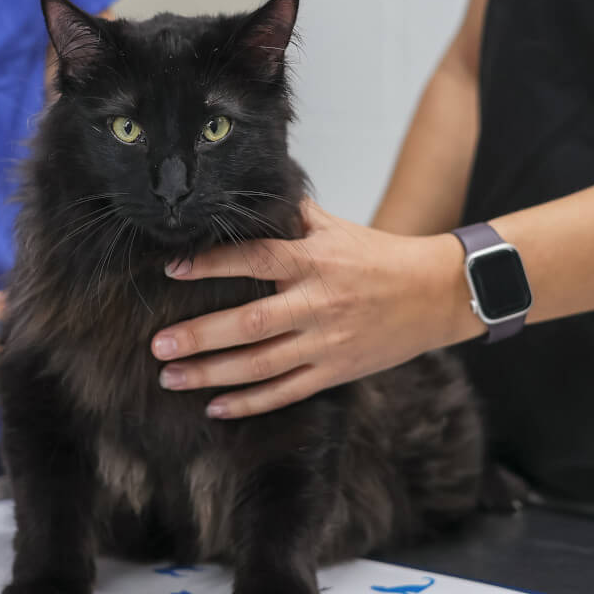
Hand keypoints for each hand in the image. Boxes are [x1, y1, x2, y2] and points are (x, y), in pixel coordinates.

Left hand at [152, 200, 480, 417]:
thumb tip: (255, 187)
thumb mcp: (337, 227)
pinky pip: (287, 392)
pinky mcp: (336, 371)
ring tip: (170, 377)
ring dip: (212, 374)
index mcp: (314, 261)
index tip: (172, 269)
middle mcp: (317, 302)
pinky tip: (214, 406)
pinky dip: (250, 403)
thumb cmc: (380, 257)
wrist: (435, 294)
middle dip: (200, 335)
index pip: (255, 259)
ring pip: (261, 364)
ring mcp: (326, 342)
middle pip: (250, 322)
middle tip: (158, 344)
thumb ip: (292, 214)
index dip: (212, 264)